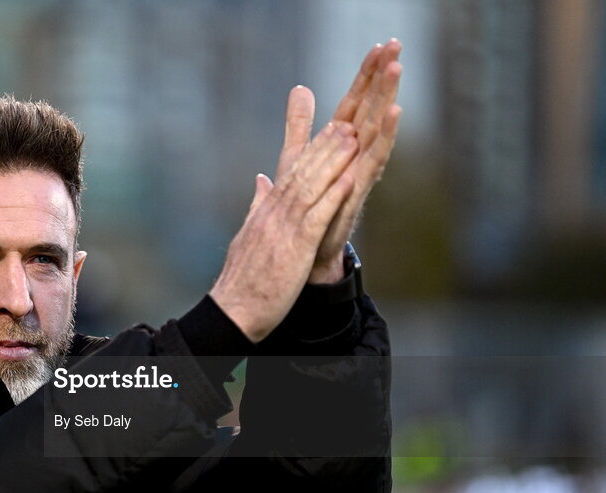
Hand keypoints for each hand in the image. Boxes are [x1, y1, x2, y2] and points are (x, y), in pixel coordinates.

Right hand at [209, 120, 358, 341]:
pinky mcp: (295, 249)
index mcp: (264, 213)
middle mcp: (272, 216)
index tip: (330, 130)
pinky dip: (333, 197)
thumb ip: (257, 206)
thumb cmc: (242, 281)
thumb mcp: (247, 237)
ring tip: (353, 140)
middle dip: (326, 147)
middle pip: (302, 174)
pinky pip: (317, 218)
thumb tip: (261, 181)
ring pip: (311, 188)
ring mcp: (283, 231)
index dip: (312, 151)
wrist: (233, 309)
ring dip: (334, 162)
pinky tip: (349, 180)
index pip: (290, 175)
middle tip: (347, 123)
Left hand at [285, 40, 403, 282]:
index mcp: (340, 142)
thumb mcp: (297, 156)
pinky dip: (386, 135)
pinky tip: (395, 114)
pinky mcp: (359, 187)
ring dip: (388, 97)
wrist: (308, 247)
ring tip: (397, 69)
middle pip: (372, 107)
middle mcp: (355, 152)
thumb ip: (299, 124)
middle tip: (396, 45)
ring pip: (377, 126)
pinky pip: (375, 157)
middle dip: (383, 77)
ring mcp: (360, 168)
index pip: (356, 101)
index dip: (366, 75)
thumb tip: (300, 89)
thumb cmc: (306, 203)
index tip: (380, 45)